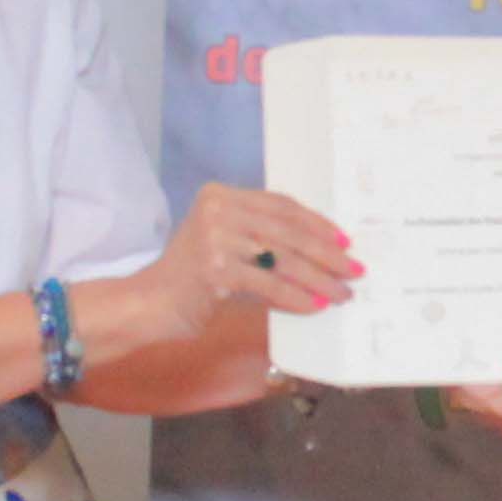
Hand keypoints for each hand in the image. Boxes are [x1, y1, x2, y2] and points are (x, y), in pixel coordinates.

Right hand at [131, 182, 355, 341]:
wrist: (149, 303)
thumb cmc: (191, 278)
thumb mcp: (223, 243)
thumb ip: (259, 237)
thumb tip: (319, 250)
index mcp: (219, 195)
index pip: (281, 205)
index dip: (317, 223)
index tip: (343, 241)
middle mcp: (217, 209)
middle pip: (287, 231)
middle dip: (326, 253)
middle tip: (353, 270)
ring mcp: (214, 238)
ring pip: (283, 258)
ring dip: (318, 279)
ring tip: (340, 293)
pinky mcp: (215, 270)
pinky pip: (268, 284)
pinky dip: (295, 297)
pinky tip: (313, 306)